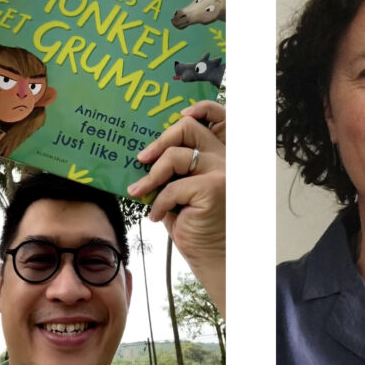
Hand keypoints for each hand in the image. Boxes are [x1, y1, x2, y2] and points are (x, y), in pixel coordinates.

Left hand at [129, 101, 225, 247]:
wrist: (213, 255)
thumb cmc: (195, 222)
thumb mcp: (182, 189)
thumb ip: (175, 168)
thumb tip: (143, 152)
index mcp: (221, 155)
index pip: (217, 116)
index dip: (199, 109)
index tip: (177, 115)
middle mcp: (226, 159)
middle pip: (187, 128)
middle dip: (158, 141)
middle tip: (141, 159)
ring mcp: (222, 172)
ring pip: (174, 157)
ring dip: (150, 177)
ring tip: (138, 192)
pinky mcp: (213, 188)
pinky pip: (172, 187)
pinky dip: (159, 203)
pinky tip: (157, 216)